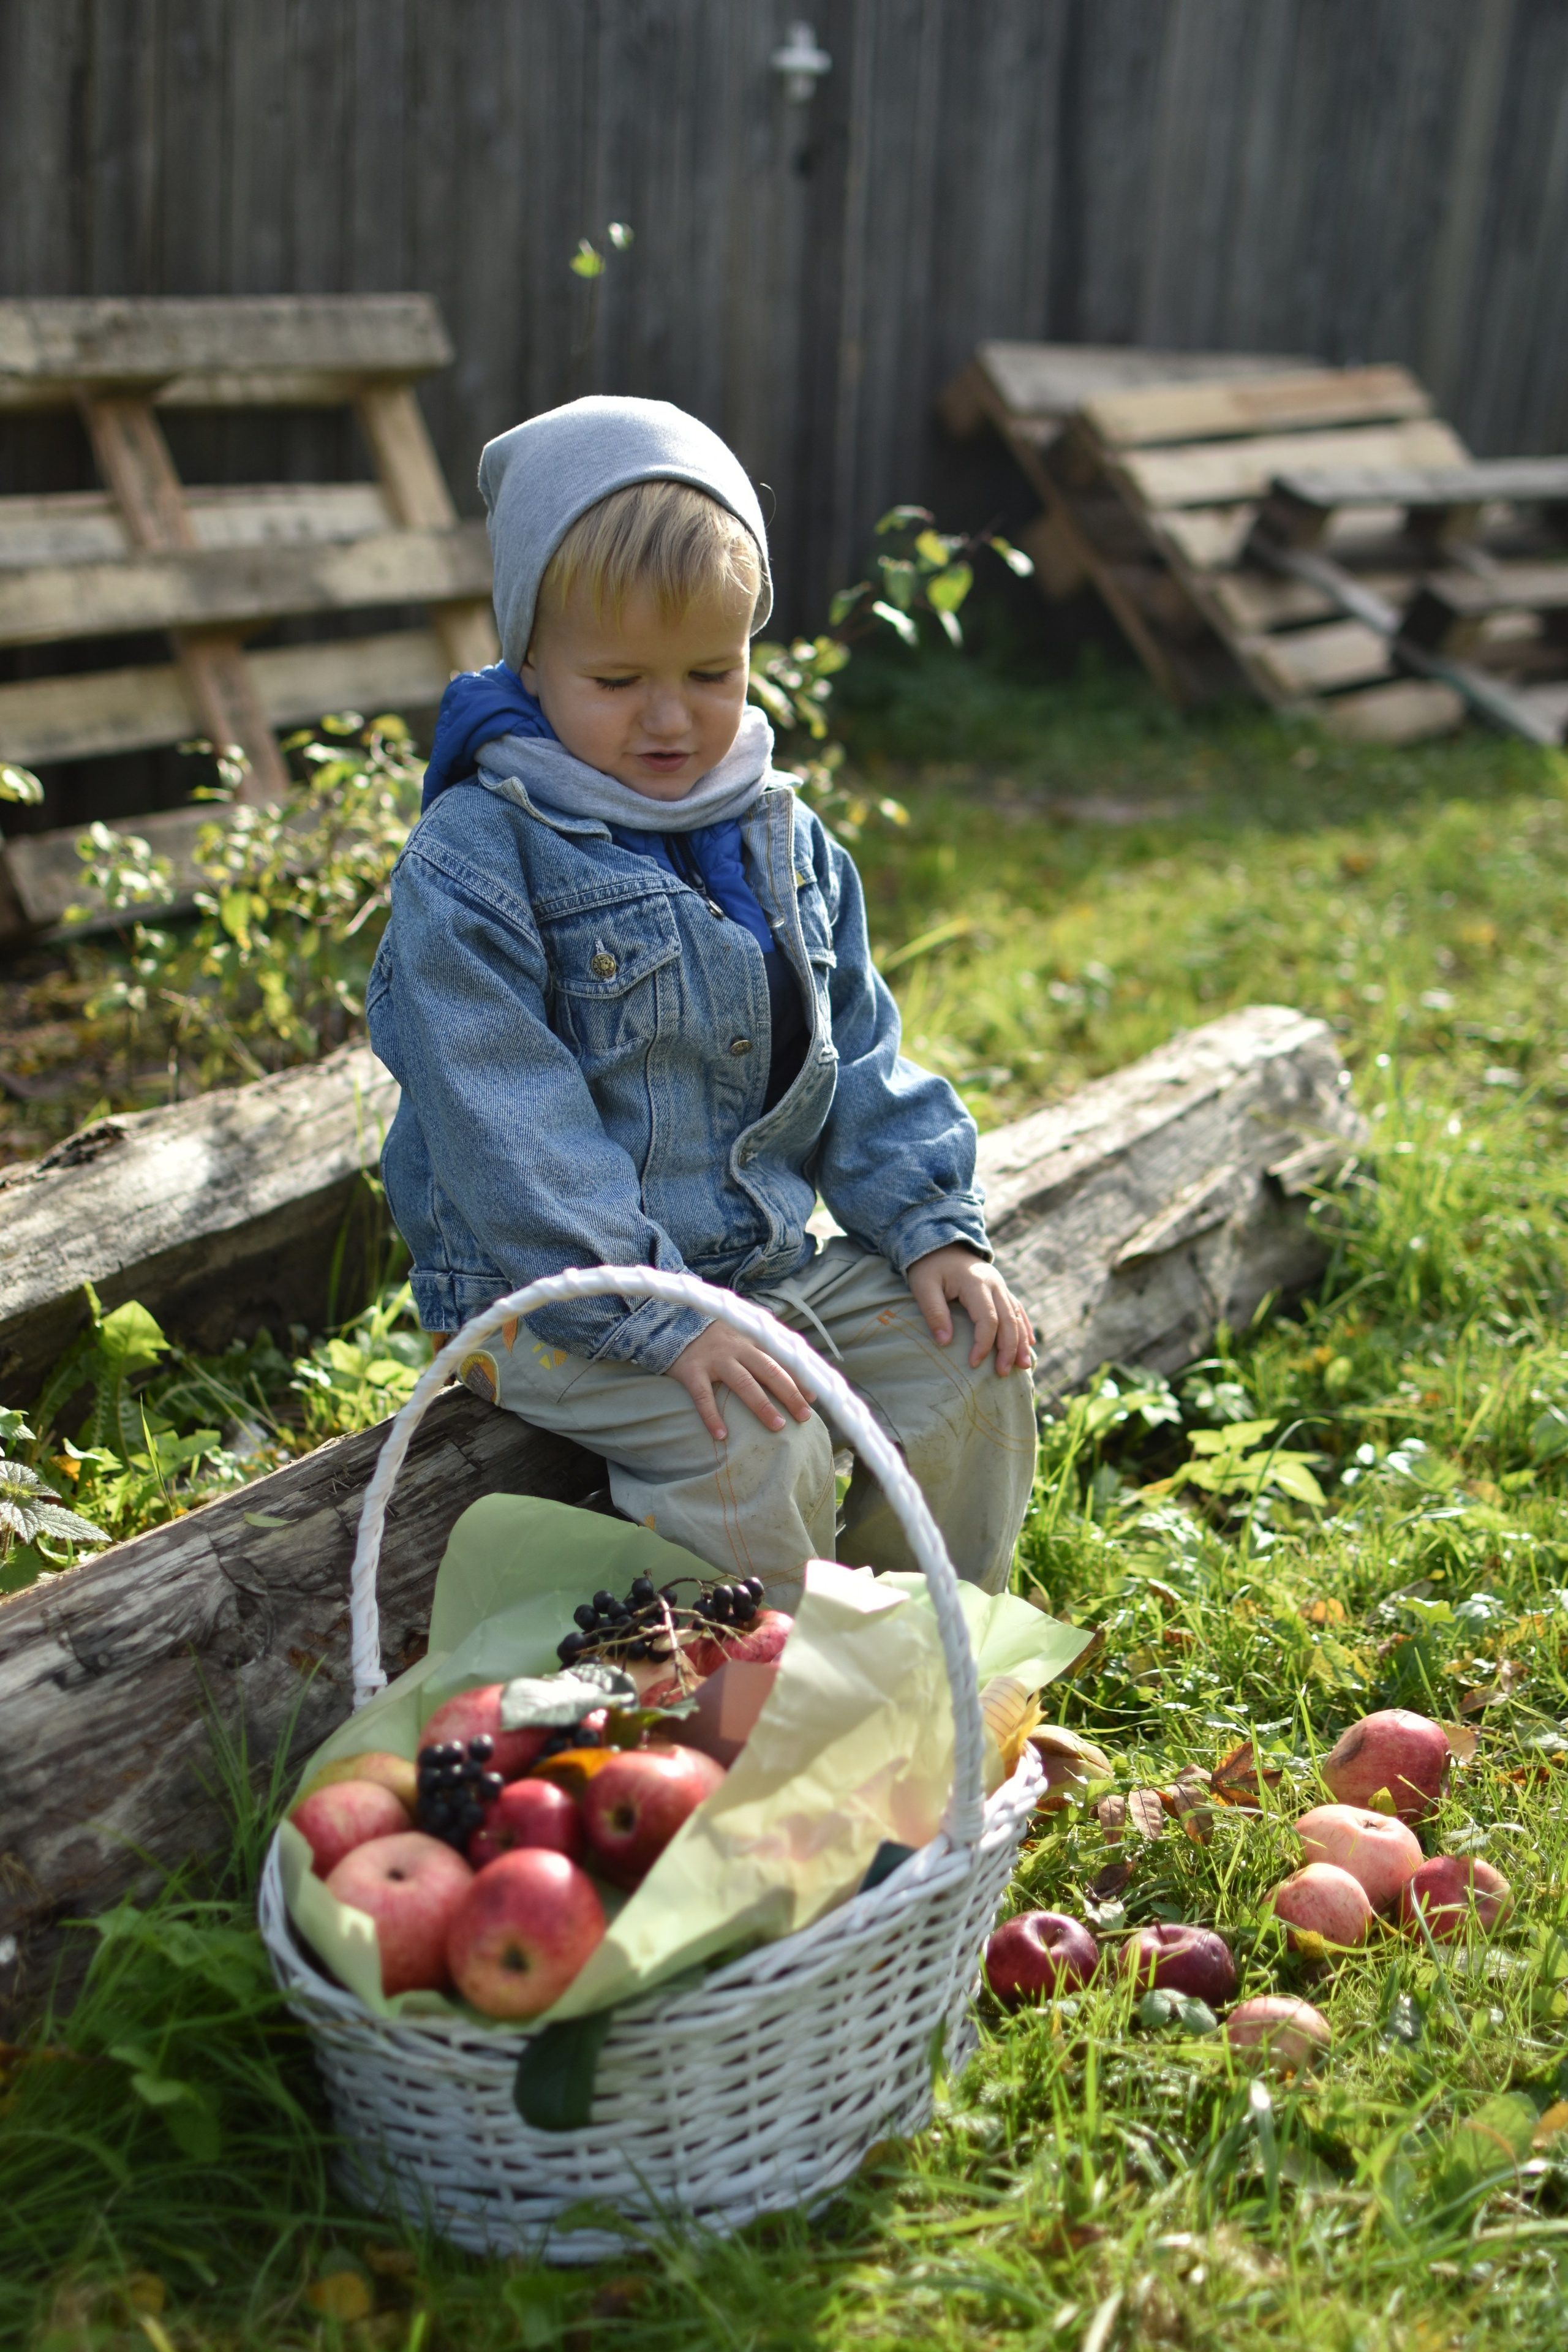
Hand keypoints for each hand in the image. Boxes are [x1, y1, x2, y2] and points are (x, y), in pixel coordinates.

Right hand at [666, 1321, 816, 1442]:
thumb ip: (762, 1336)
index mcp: (751, 1339)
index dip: (799, 1377)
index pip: (781, 1358)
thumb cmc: (712, 1332)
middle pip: (769, 1370)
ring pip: (743, 1383)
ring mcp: (714, 1359)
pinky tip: (721, 1435)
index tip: (813, 1397)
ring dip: (762, 1406)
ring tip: (778, 1426)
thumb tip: (792, 1349)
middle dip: (790, 1393)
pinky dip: (712, 1417)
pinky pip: (703, 1397)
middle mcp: (736, 1347)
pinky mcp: (691, 1371)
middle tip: (804, 1416)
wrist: (670, 1320)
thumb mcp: (740, 1327)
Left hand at [906, 1244, 1033, 1374]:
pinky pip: (1017, 1309)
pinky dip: (1024, 1327)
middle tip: (1003, 1373)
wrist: (940, 1243)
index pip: (987, 1319)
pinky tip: (1028, 1344)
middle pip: (1008, 1320)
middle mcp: (994, 1284)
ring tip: (1024, 1366)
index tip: (973, 1364)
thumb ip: (934, 1312)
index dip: (983, 1344)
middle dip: (1008, 1349)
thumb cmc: (928, 1267)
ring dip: (1021, 1342)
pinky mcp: (1000, 1288)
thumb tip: (944, 1342)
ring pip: (1017, 1316)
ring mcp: (1000, 1285)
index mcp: (976, 1283)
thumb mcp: (923, 1287)